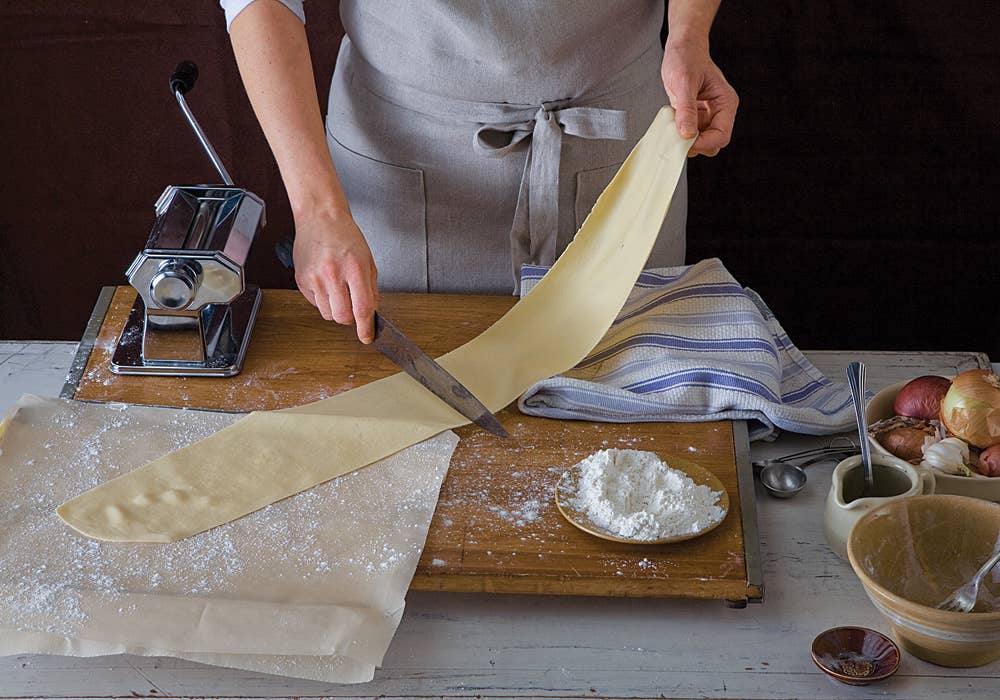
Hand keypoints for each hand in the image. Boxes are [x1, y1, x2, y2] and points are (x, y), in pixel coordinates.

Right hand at [292, 209, 378, 343]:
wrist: (320, 218)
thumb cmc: (345, 236)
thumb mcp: (367, 260)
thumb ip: (371, 289)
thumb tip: (370, 313)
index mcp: (354, 268)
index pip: (362, 308)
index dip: (365, 327)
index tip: (367, 337)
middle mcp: (333, 274)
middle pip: (342, 317)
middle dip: (350, 318)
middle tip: (352, 306)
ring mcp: (314, 278)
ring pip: (327, 314)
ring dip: (336, 309)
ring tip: (337, 289)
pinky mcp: (302, 280)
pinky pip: (315, 304)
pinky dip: (323, 300)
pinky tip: (326, 283)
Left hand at [661, 39, 738, 156]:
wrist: (682, 48)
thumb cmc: (687, 57)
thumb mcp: (684, 82)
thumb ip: (686, 109)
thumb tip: (687, 133)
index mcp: (725, 103)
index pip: (721, 135)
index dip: (704, 143)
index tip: (685, 141)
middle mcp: (719, 111)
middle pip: (713, 143)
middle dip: (696, 144)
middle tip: (677, 137)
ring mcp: (707, 115)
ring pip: (700, 141)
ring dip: (685, 140)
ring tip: (673, 126)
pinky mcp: (695, 116)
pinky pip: (689, 133)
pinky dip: (679, 133)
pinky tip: (671, 122)